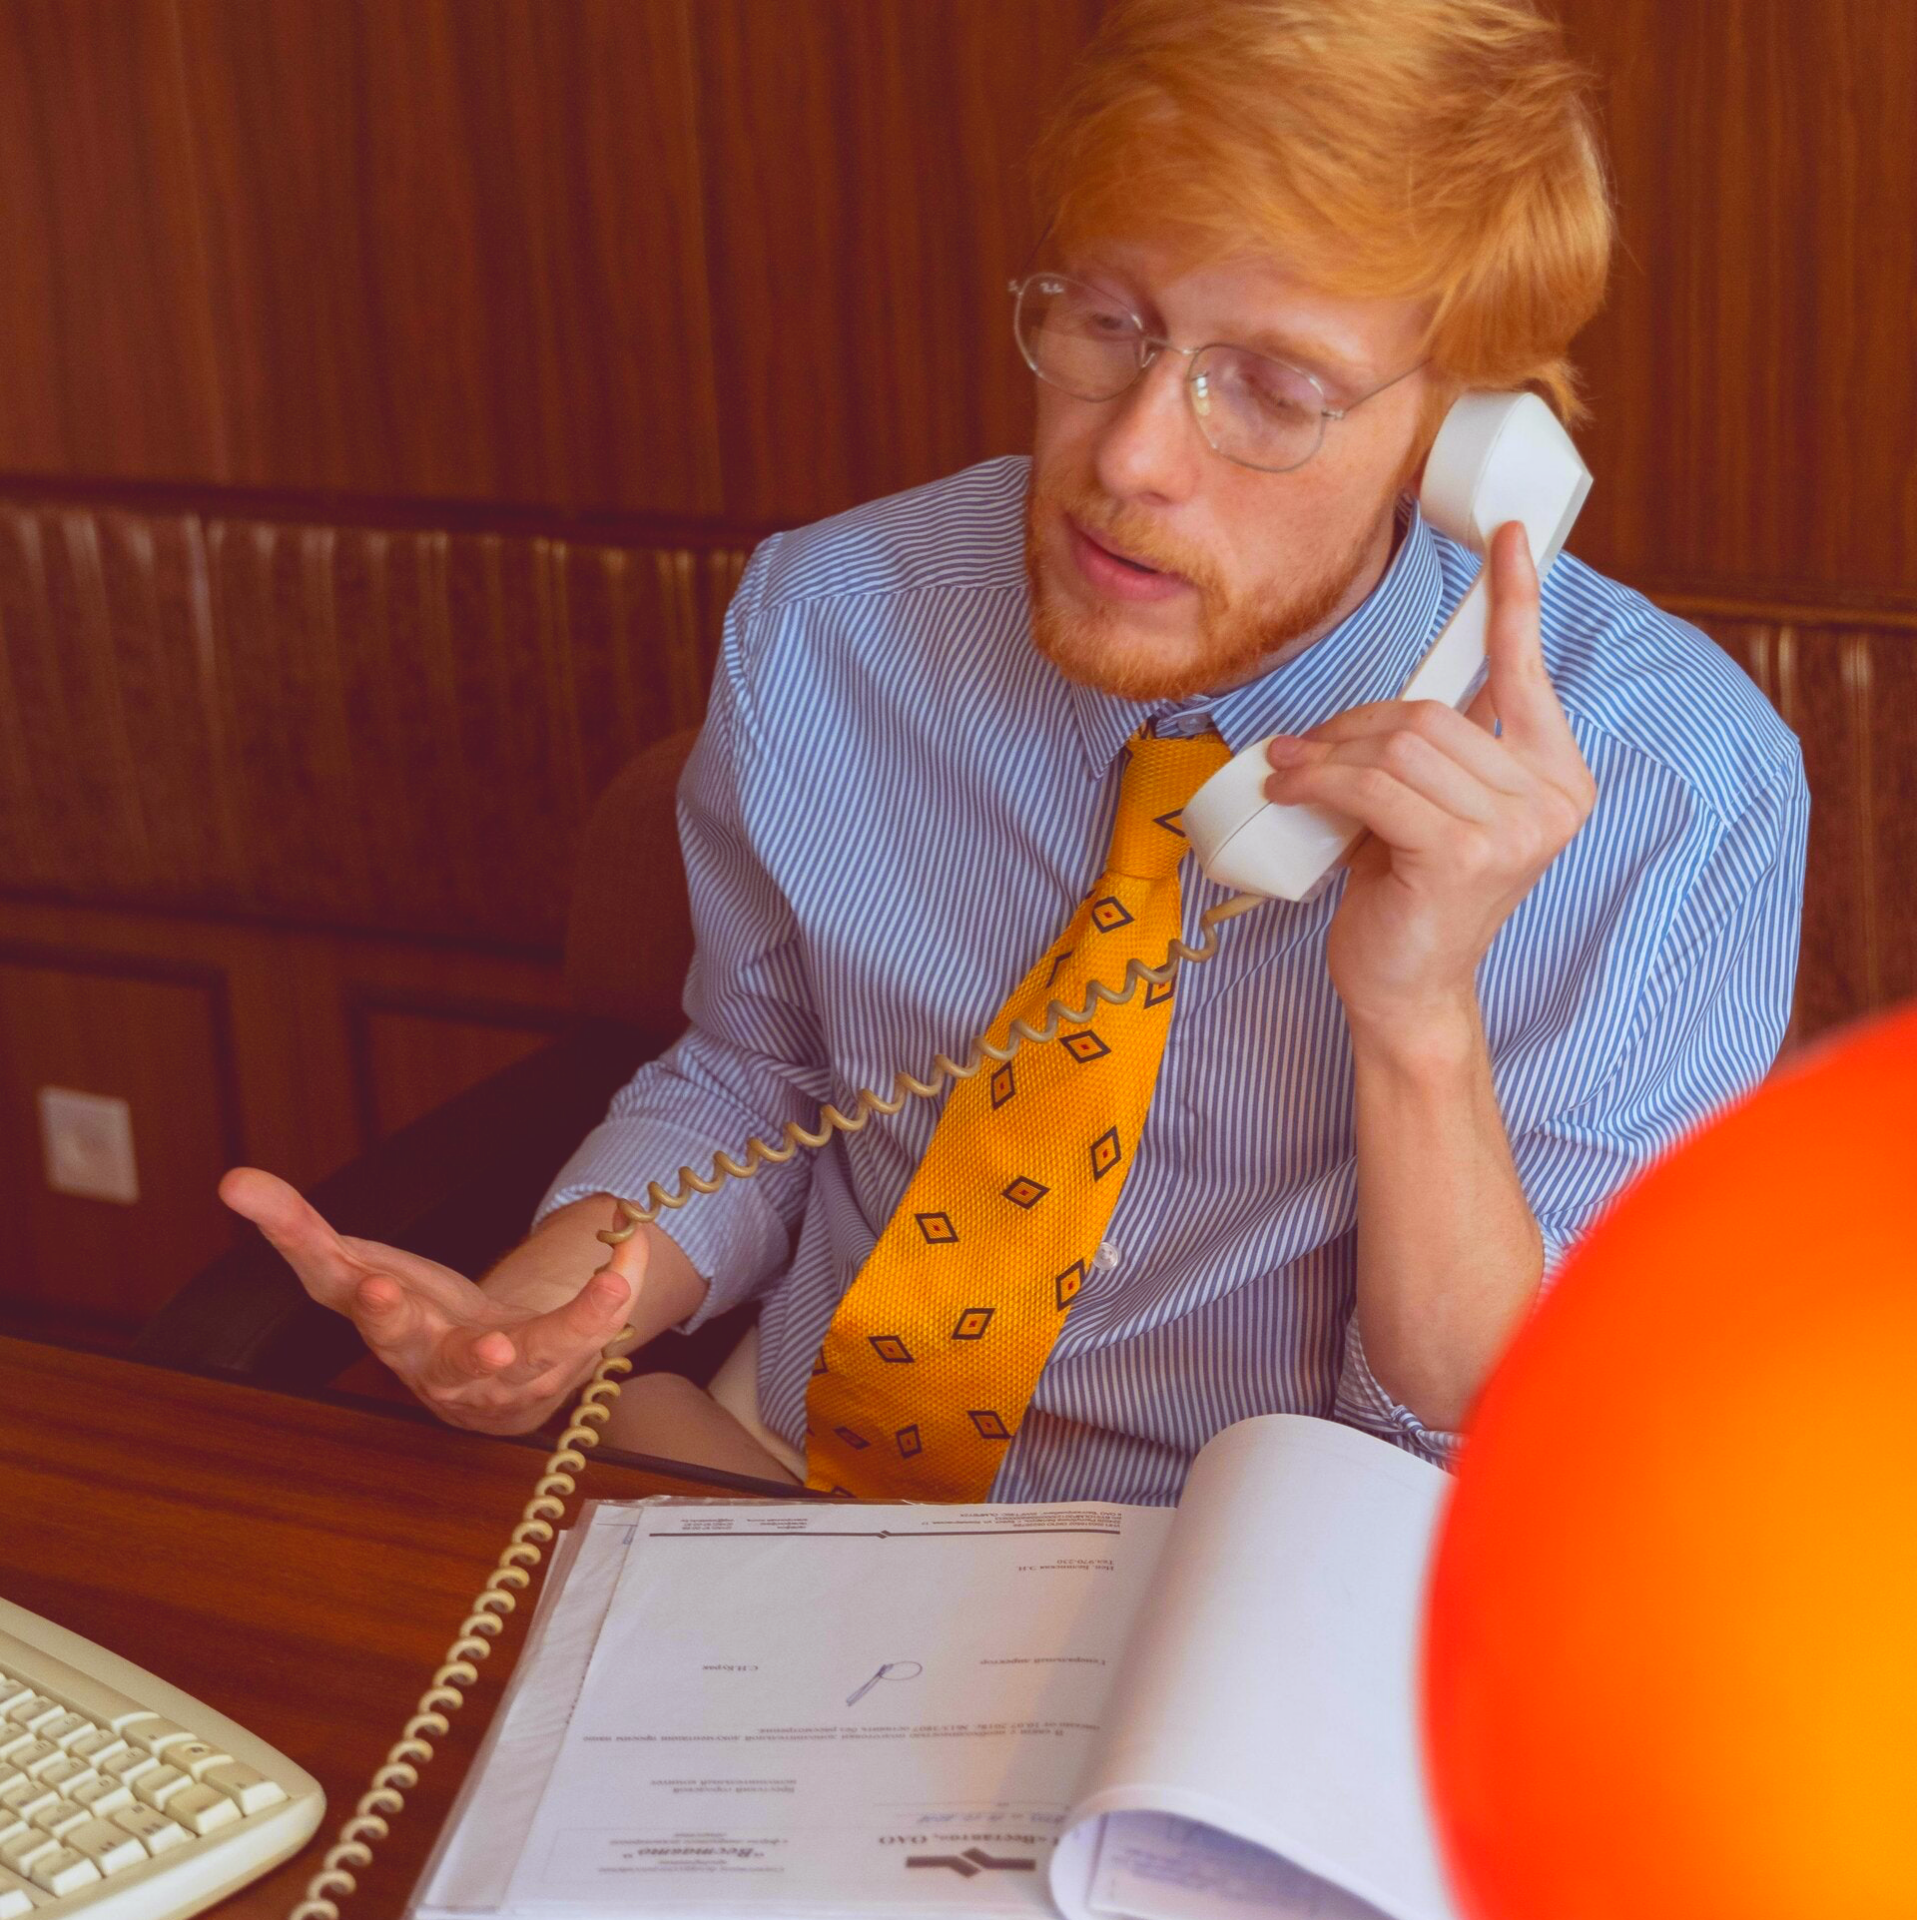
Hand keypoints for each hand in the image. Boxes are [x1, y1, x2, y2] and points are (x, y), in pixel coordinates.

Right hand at [218, 1167, 643, 1434]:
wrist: (481, 1372)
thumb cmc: (411, 1313)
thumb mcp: (354, 1263)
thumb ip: (296, 1225)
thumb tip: (230, 1181)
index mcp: (384, 1327)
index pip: (363, 1313)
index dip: (368, 1303)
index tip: (373, 1286)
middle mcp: (437, 1363)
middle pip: (443, 1360)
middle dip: (471, 1350)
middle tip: (482, 1341)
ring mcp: (499, 1378)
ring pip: (535, 1358)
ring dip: (569, 1327)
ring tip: (605, 1290)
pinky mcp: (549, 1375)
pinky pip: (587, 1337)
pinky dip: (614, 1296)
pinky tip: (631, 1256)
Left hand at [1264, 521, 1595, 1045]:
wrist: (1406, 990)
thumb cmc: (1411, 897)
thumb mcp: (1431, 809)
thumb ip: (1436, 751)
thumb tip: (1397, 696)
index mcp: (1557, 780)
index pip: (1529, 674)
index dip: (1514, 602)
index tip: (1509, 539)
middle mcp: (1551, 801)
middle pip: (1432, 713)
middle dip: (1355, 726)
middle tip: (1307, 754)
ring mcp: (1513, 831)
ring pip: (1398, 746)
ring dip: (1327, 756)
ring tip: (1291, 776)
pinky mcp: (1462, 855)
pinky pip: (1374, 786)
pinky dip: (1319, 782)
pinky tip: (1290, 793)